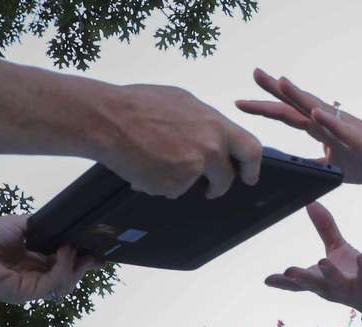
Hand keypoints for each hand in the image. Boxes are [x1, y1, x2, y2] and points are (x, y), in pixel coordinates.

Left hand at [0, 215, 101, 303]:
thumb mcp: (21, 225)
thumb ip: (44, 227)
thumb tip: (67, 228)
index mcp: (34, 261)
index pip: (64, 262)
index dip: (82, 257)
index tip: (98, 248)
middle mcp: (36, 275)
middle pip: (70, 275)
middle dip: (86, 264)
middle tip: (97, 252)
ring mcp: (33, 286)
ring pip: (67, 283)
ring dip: (75, 265)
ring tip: (72, 247)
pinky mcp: (29, 293)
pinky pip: (55, 283)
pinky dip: (63, 267)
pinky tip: (62, 251)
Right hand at [98, 84, 263, 198]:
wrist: (109, 119)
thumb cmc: (139, 105)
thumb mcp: (183, 102)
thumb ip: (204, 122)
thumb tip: (213, 134)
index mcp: (215, 125)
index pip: (250, 150)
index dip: (251, 167)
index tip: (249, 176)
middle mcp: (210, 148)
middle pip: (227, 178)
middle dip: (220, 185)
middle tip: (211, 188)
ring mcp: (192, 169)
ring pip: (195, 184)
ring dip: (182, 180)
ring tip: (157, 160)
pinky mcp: (173, 185)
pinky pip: (173, 190)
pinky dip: (160, 183)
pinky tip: (144, 165)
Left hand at [236, 68, 361, 185]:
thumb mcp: (333, 167)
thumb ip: (315, 162)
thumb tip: (298, 167)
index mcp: (321, 128)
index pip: (288, 115)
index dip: (266, 108)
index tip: (242, 102)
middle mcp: (330, 122)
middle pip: (297, 104)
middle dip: (275, 90)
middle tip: (254, 73)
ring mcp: (345, 128)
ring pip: (317, 109)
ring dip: (298, 96)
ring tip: (280, 82)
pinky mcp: (360, 139)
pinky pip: (342, 129)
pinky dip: (328, 121)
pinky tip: (315, 112)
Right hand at [266, 203, 361, 323]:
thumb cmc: (354, 274)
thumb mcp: (337, 249)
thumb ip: (324, 228)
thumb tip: (311, 203)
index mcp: (320, 280)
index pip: (298, 283)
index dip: (282, 282)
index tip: (267, 280)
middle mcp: (331, 288)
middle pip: (313, 284)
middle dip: (301, 279)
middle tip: (289, 272)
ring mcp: (350, 289)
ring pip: (338, 282)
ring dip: (330, 274)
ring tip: (322, 262)